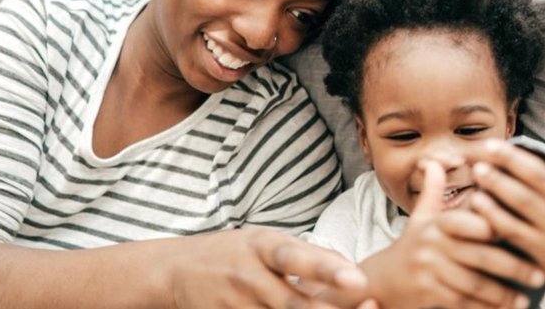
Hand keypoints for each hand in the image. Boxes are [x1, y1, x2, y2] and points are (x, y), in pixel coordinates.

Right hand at [165, 228, 368, 308]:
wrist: (176, 270)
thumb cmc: (233, 253)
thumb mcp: (264, 241)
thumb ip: (305, 253)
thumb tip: (349, 267)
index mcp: (261, 246)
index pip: (296, 257)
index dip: (326, 268)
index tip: (357, 280)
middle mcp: (248, 276)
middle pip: (294, 304)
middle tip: (368, 308)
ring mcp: (234, 304)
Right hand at [359, 161, 543, 308]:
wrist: (382, 280)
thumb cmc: (411, 246)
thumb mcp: (419, 217)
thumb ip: (432, 190)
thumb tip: (434, 161)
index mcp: (435, 224)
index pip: (467, 222)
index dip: (494, 226)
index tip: (522, 230)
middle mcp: (431, 245)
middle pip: (478, 256)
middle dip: (512, 266)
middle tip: (540, 273)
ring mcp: (429, 271)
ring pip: (474, 284)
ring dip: (503, 294)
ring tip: (526, 298)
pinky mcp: (428, 293)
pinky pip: (463, 302)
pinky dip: (485, 308)